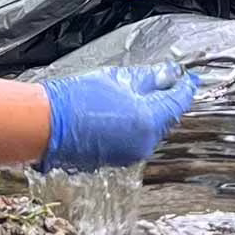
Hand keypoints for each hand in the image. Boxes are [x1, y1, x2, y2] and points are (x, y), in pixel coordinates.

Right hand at [37, 62, 198, 170]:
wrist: (46, 125)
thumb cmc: (76, 99)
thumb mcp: (116, 79)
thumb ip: (147, 79)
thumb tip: (167, 74)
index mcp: (148, 120)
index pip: (177, 102)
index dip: (185, 87)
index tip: (188, 78)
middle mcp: (144, 142)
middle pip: (167, 118)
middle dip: (167, 101)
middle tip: (165, 83)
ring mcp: (131, 154)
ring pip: (152, 131)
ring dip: (150, 115)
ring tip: (139, 96)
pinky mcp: (117, 160)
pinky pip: (136, 141)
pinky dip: (135, 127)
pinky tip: (124, 113)